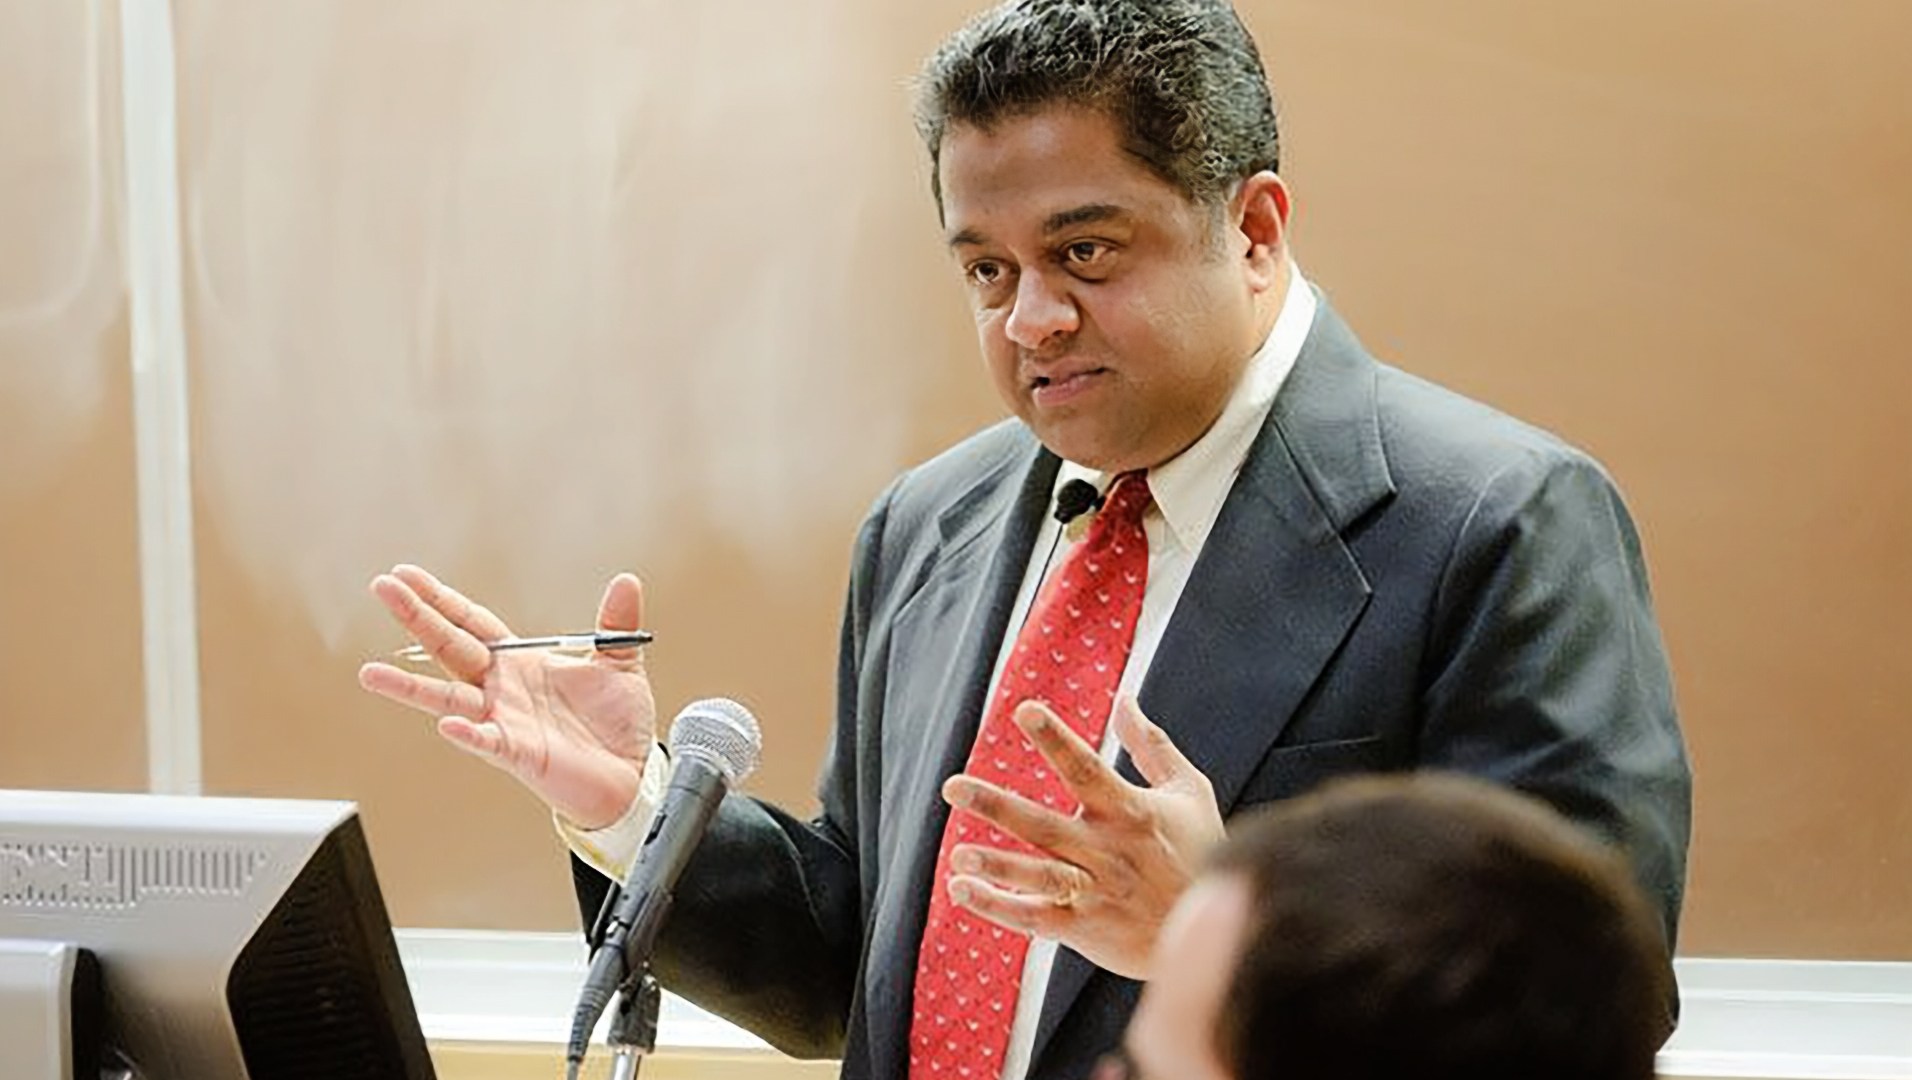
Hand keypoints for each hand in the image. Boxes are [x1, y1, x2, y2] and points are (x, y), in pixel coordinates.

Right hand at [356, 564, 657, 828]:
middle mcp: (504, 689)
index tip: (408, 575)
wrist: (631, 774)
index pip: (473, 624)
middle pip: (451, 647)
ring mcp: (504, 721)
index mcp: (522, 663)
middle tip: (382, 588)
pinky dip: (468, 733)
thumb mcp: (620, 663)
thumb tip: (626, 582)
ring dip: (410, 686)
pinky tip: (448, 724)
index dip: (443, 600)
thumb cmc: (616, 724)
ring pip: (448, 699)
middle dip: (417, 617)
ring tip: (371, 673)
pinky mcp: (518, 753)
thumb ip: (616, 623)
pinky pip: (487, 741)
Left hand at [941, 696, 1223, 978]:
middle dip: (997, 806)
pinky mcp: (1085, 928)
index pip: (1086, 769)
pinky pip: (1034, 918)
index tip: (1024, 710)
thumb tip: (1124, 699)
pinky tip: (961, 889)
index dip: (1056, 739)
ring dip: (995, 866)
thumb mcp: (1189, 792)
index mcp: (1130, 811)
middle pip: (1045, 827)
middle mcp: (1107, 851)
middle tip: (953, 786)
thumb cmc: (1199, 853)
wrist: (1217, 933)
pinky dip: (997, 907)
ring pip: (1037, 877)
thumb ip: (1152, 745)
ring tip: (957, 856)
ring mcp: (1095, 892)